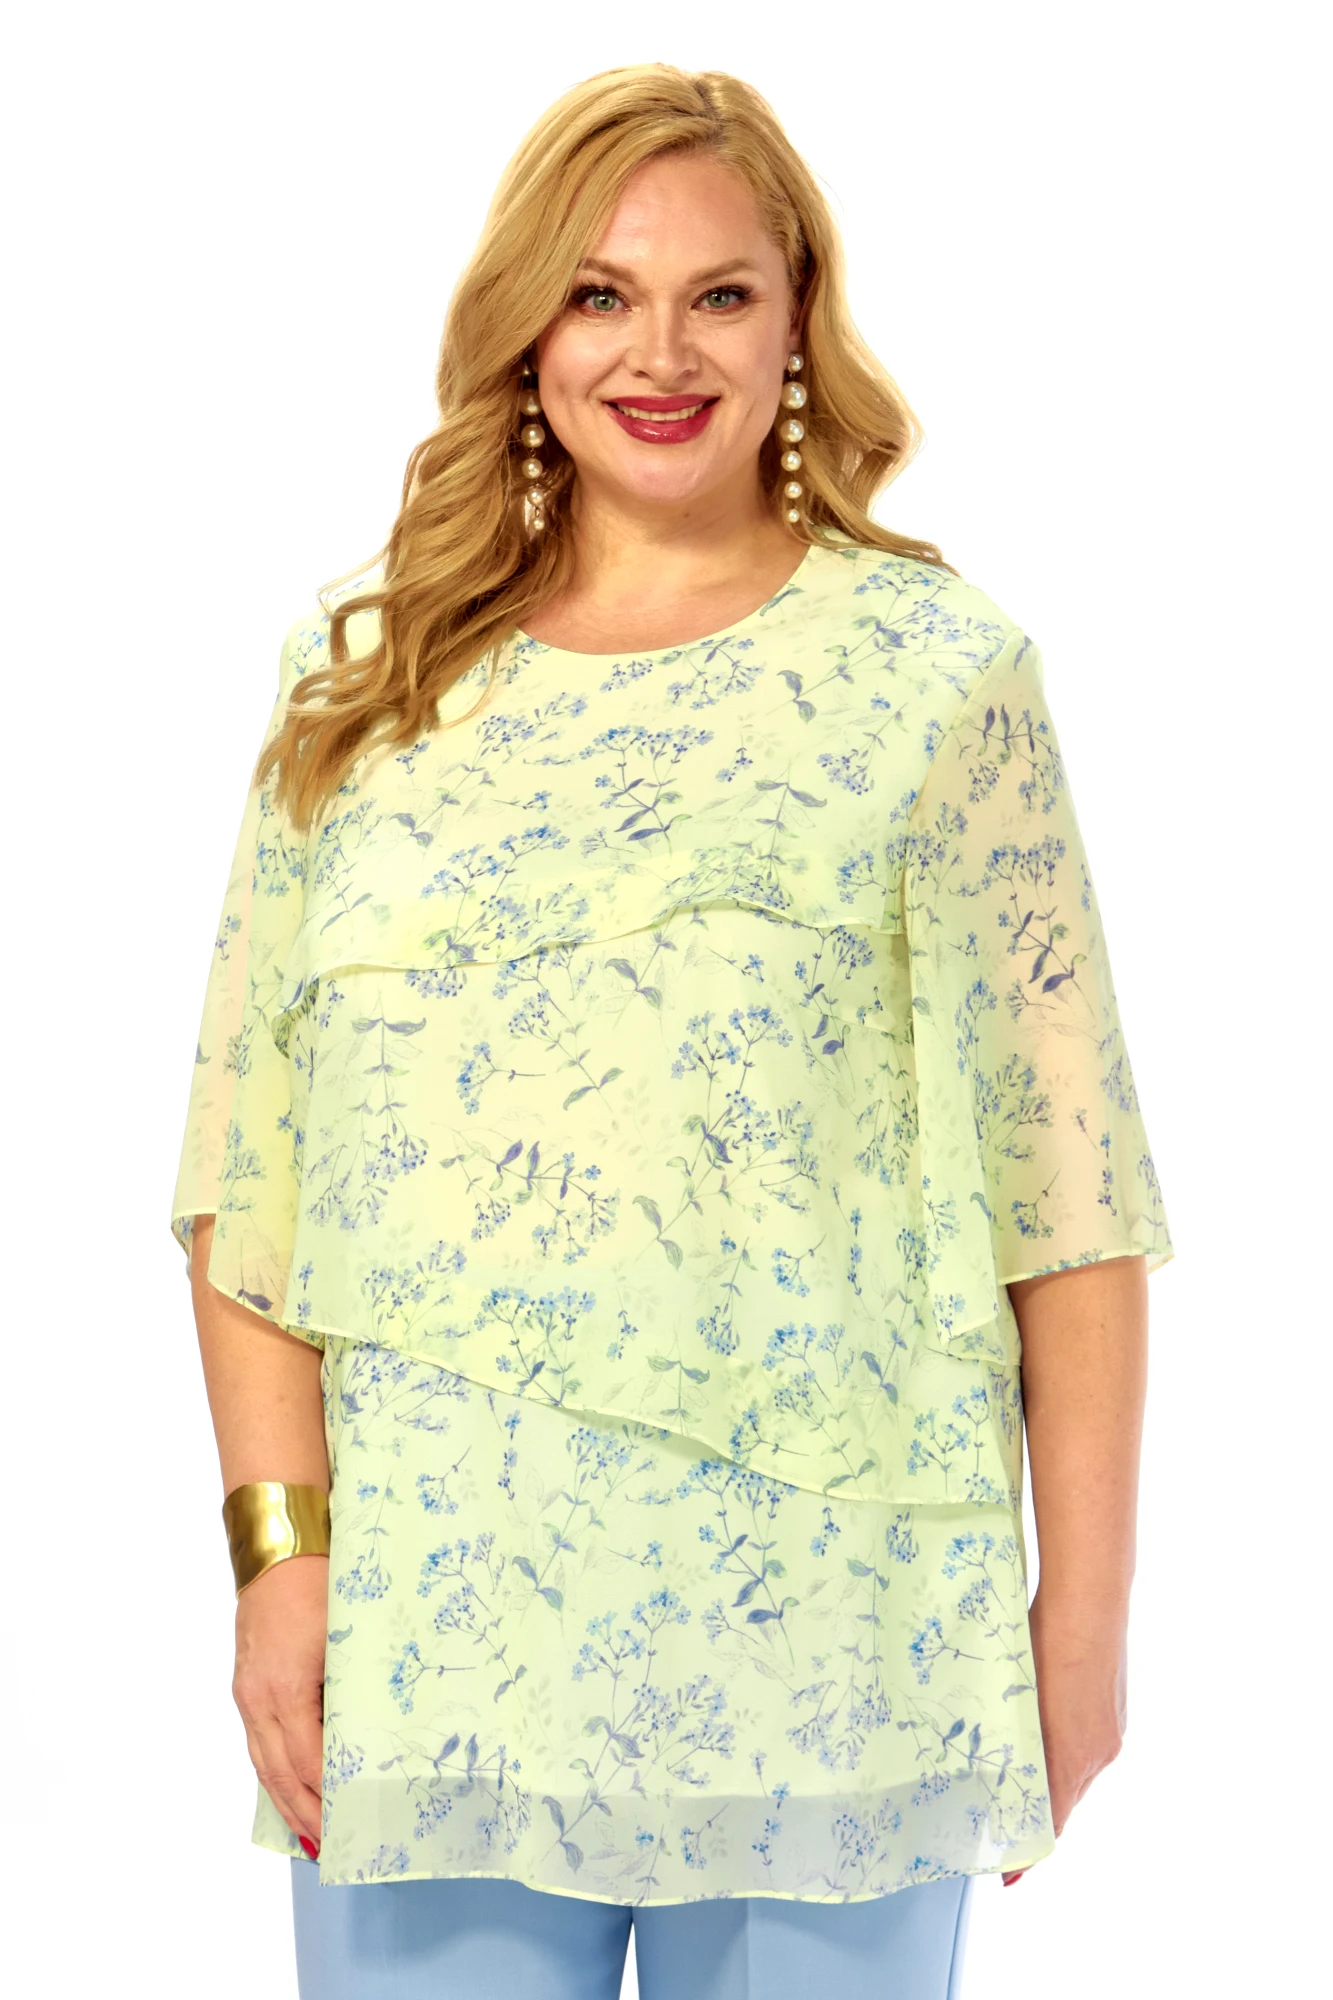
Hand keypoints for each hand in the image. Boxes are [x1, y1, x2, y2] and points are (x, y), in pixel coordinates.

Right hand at [232, 1552, 328, 1851]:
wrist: (279, 1542)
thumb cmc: (320, 1580)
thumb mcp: (347, 1635)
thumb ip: (355, 1686)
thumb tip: (375, 1732)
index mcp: (286, 1688)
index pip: (308, 1761)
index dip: (326, 1798)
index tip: (347, 1824)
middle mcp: (259, 1696)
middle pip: (280, 1772)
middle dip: (303, 1813)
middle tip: (328, 1848)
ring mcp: (247, 1690)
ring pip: (262, 1761)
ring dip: (283, 1799)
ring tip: (305, 1833)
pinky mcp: (245, 1680)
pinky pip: (256, 1738)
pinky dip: (270, 1769)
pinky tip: (284, 1785)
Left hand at [1011, 1586, 1126, 1881]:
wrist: (1088, 1598)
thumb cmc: (1046, 1640)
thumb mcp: (1018, 1695)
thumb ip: (1016, 1741)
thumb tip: (1003, 1773)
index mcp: (1072, 1755)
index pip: (1051, 1821)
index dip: (1029, 1850)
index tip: (1009, 1874)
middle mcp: (1099, 1753)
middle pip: (1063, 1800)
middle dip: (1034, 1812)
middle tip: (1000, 1818)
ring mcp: (1110, 1732)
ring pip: (1075, 1773)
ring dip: (1049, 1777)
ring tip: (1015, 1772)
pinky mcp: (1115, 1712)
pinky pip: (1087, 1748)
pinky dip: (1065, 1751)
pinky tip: (1043, 1727)